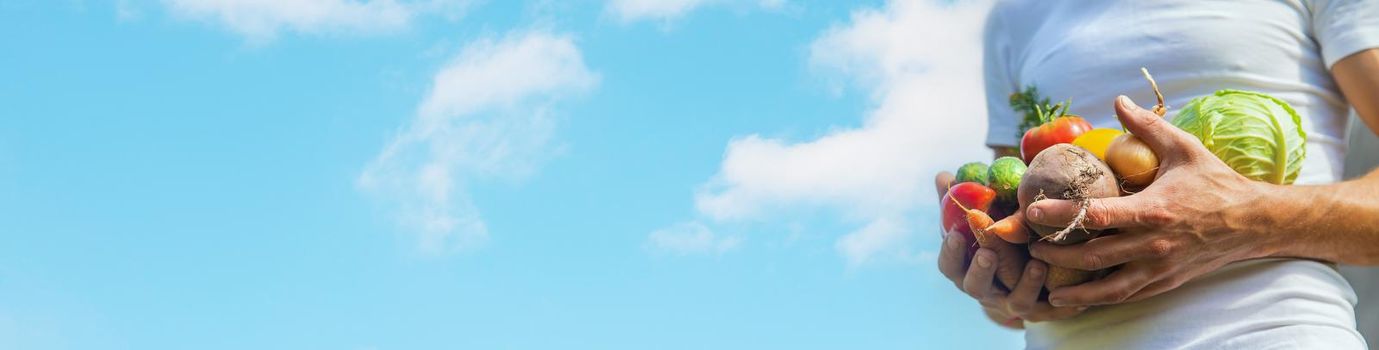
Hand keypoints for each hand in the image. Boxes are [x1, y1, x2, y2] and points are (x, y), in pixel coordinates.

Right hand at [934, 172, 1085, 324]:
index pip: (950, 267)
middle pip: (976, 287)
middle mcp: (988, 290)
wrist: (1034, 273)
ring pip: (1016, 302)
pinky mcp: (1043, 311)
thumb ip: (965, 199)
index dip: (951, 253)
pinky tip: (1065, 281)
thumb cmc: (1002, 238)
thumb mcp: (985, 219)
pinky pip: (1049, 308)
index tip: (955, 235)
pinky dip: (1057, 298)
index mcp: (967, 269)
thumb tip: (943, 176)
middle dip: (981, 271)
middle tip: (989, 254)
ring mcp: (1014, 303)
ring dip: (1025, 284)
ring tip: (1037, 264)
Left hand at [1026, 95, 1272, 306]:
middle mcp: (1154, 244)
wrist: (1255, 222)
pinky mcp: (1166, 283)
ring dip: (1075, 289)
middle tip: (1029, 244)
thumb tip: (1118, 100)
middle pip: (1094, 256)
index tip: (1033, 210)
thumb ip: (1147, 127)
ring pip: (1109, 287)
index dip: (1062, 214)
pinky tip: (1080, 298)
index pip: (1098, 215)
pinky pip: (1128, 296)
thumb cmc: (1215, 182)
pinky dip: (1101, 299)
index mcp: (1154, 210)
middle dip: (1056, 252)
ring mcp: (1160, 268)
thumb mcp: (1184, 149)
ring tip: (1047, 286)